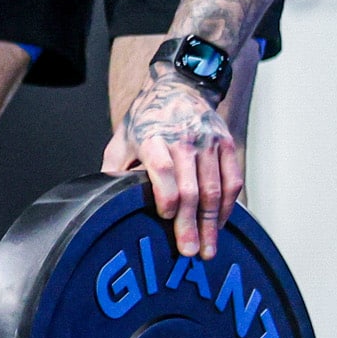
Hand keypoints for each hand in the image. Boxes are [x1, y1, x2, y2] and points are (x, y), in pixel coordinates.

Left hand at [103, 70, 242, 258]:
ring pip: (215, 189)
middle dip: (191, 225)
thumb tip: (103, 200)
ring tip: (208, 249)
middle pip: (191, 188)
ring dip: (211, 224)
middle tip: (189, 252)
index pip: (163, 169)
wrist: (180, 86)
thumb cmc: (148, 117)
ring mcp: (209, 142)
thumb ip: (114, 169)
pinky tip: (220, 224)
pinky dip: (229, 206)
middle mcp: (184, 139)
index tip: (166, 217)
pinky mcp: (227, 144)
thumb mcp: (123, 138)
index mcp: (154, 137)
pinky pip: (233, 180)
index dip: (166, 196)